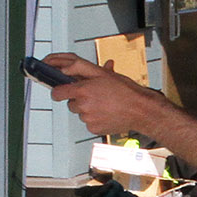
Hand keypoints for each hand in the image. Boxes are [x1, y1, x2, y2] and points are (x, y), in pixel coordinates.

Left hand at [41, 51, 158, 135]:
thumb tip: (67, 68)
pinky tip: (106, 113)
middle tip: (94, 95)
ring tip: (103, 104)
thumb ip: (81, 68)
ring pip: (80, 113)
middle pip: (70, 104)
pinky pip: (88, 123)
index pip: (57, 93)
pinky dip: (94, 119)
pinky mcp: (93, 129)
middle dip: (78, 99)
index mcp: (83, 90)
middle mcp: (83, 106)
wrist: (140, 110)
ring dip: (87, 109)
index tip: (61, 91)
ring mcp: (88, 119)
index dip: (58, 91)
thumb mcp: (102, 73)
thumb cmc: (125, 91)